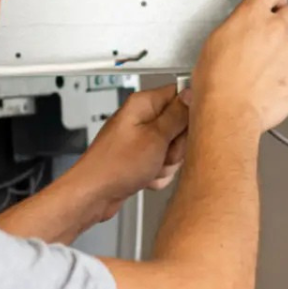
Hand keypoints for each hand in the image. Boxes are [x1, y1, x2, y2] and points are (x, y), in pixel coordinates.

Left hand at [70, 84, 190, 221]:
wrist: (94, 194)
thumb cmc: (114, 166)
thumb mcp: (156, 138)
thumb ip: (178, 115)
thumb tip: (192, 95)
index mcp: (143, 104)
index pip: (180, 94)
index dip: (189, 113)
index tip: (186, 129)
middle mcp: (141, 118)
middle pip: (180, 126)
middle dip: (177, 146)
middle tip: (163, 152)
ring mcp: (141, 139)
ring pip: (173, 149)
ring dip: (167, 164)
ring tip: (151, 167)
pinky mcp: (140, 157)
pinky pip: (162, 164)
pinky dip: (157, 174)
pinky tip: (145, 176)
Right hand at [190, 0, 287, 135]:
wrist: (228, 113)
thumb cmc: (216, 84)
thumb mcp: (215, 42)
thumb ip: (238, 27)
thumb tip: (242, 28)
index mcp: (251, 16)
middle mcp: (275, 29)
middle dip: (284, 24)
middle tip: (269, 42)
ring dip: (282, 58)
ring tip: (261, 76)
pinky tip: (271, 87)